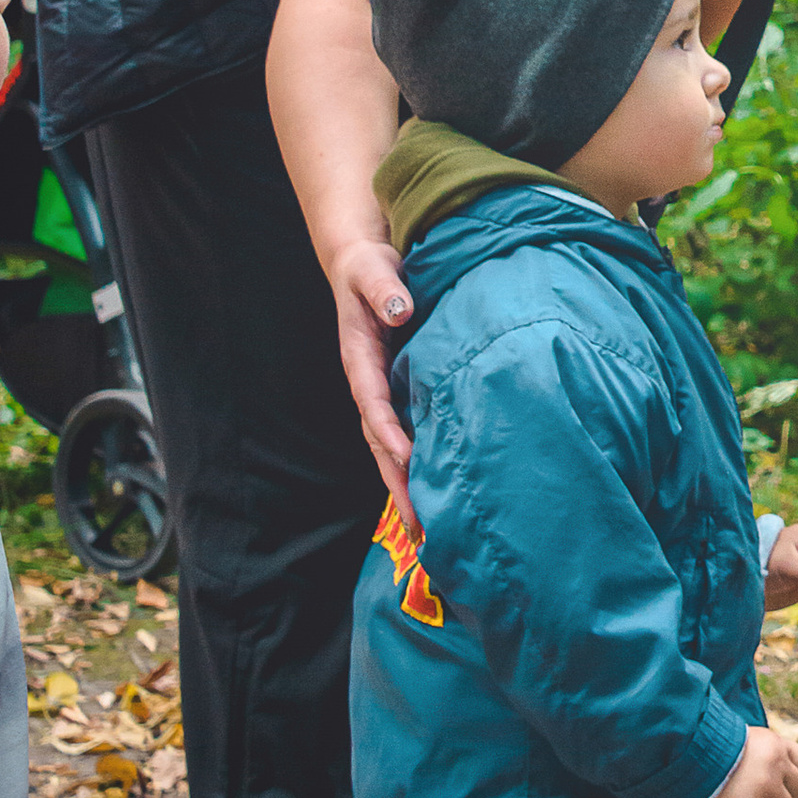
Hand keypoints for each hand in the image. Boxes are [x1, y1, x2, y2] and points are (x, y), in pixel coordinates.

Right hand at [329, 233, 415, 500]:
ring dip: (405, 487)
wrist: (363, 266)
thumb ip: (385, 289)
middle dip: (397, 483)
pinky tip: (437, 494)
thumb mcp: (374, 269)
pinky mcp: (399, 392)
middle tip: (418, 526)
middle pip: (379, 441)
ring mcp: (383, 392)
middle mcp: (368, 383)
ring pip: (390, 448)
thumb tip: (399, 310)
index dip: (388, 430)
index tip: (406, 457)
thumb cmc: (369, 267)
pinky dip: (416, 466)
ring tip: (426, 531)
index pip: (373, 400)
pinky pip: (405, 435)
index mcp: (360, 358)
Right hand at [703, 722, 797, 797]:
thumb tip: (769, 781)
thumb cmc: (704, 749)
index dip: (790, 778)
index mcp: (774, 743)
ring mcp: (767, 785)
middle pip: (796, 790)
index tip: (775, 785)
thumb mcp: (737, 741)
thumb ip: (758, 757)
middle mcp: (776, 762)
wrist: (682, 753)